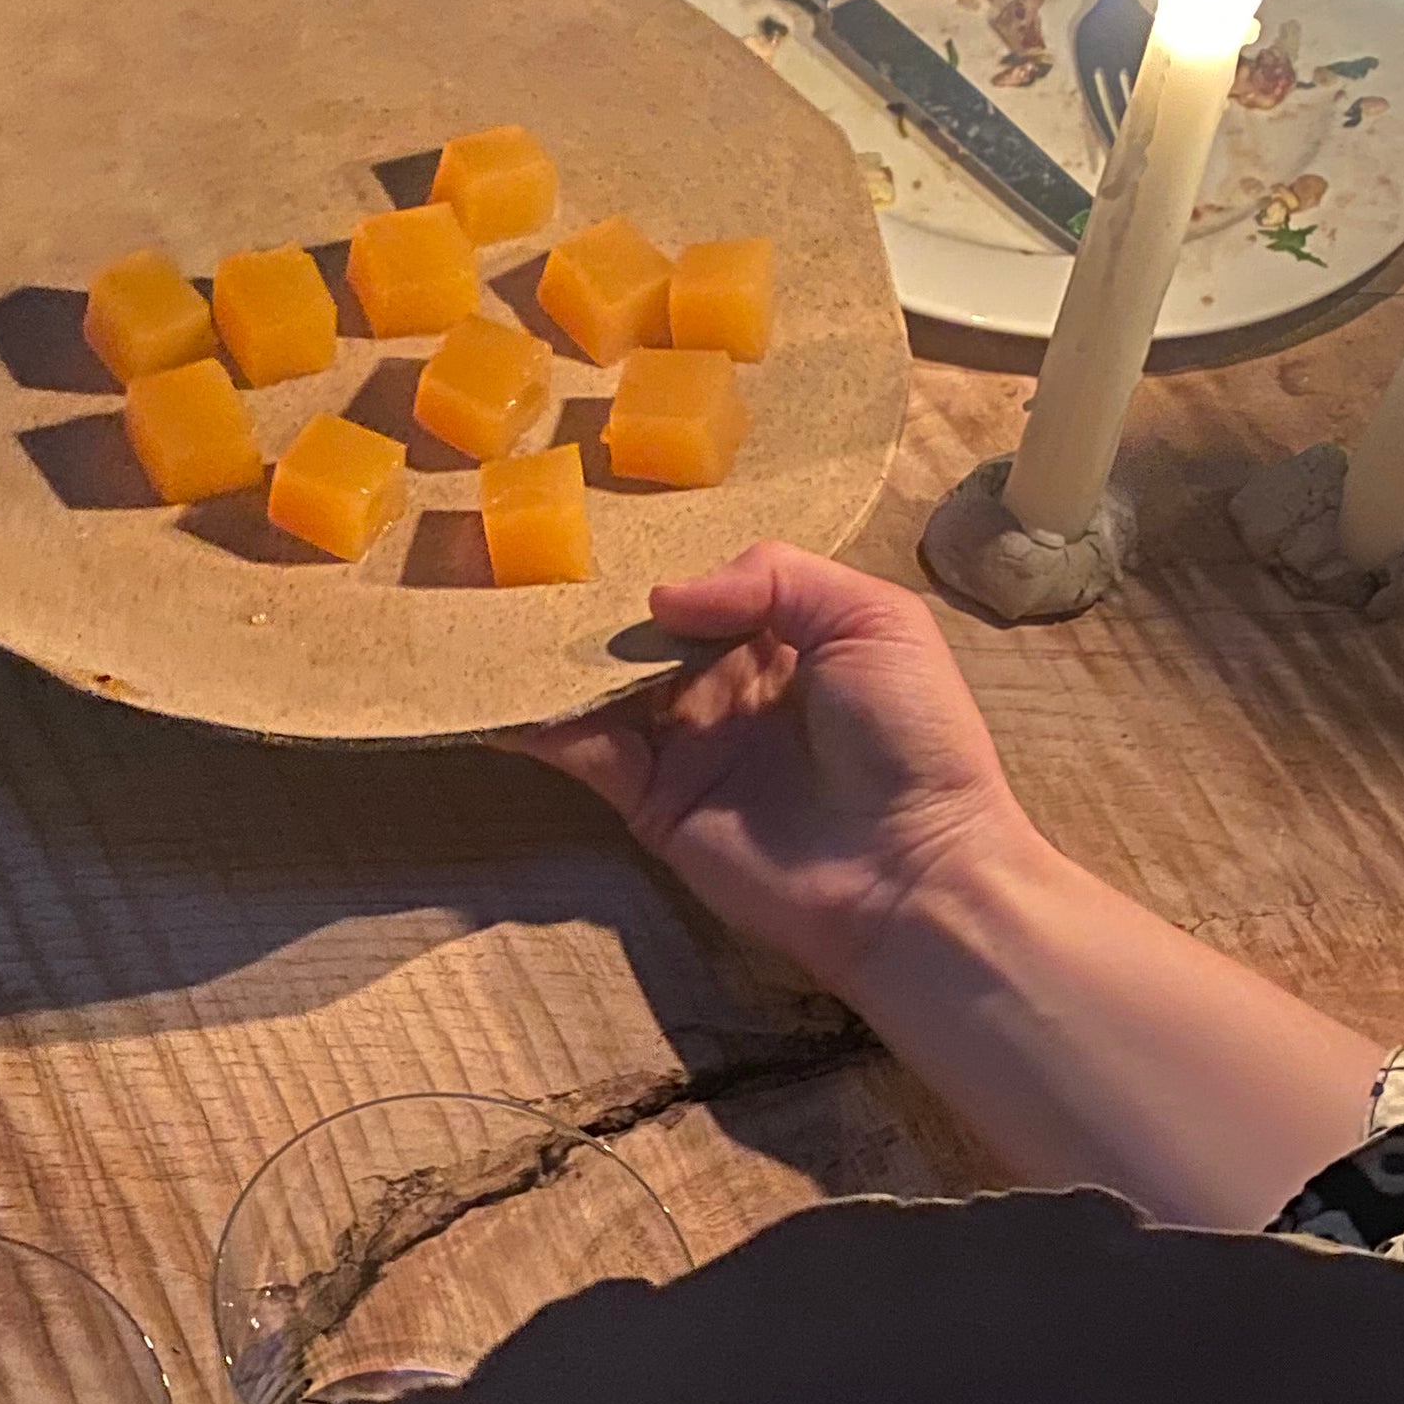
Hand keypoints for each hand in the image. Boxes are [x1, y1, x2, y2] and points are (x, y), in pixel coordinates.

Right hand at [509, 546, 1032, 1001]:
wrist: (911, 875)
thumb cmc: (914, 739)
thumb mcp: (875, 621)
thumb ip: (776, 578)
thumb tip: (665, 596)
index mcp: (786, 638)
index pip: (708, 587)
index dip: (662, 562)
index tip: (600, 528)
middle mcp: (728, 686)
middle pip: (644, 634)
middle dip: (593, 604)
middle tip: (524, 558)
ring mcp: (685, 745)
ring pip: (603, 688)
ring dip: (552, 657)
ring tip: (490, 611)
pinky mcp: (651, 801)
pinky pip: (584, 753)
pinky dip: (537, 723)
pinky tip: (495, 689)